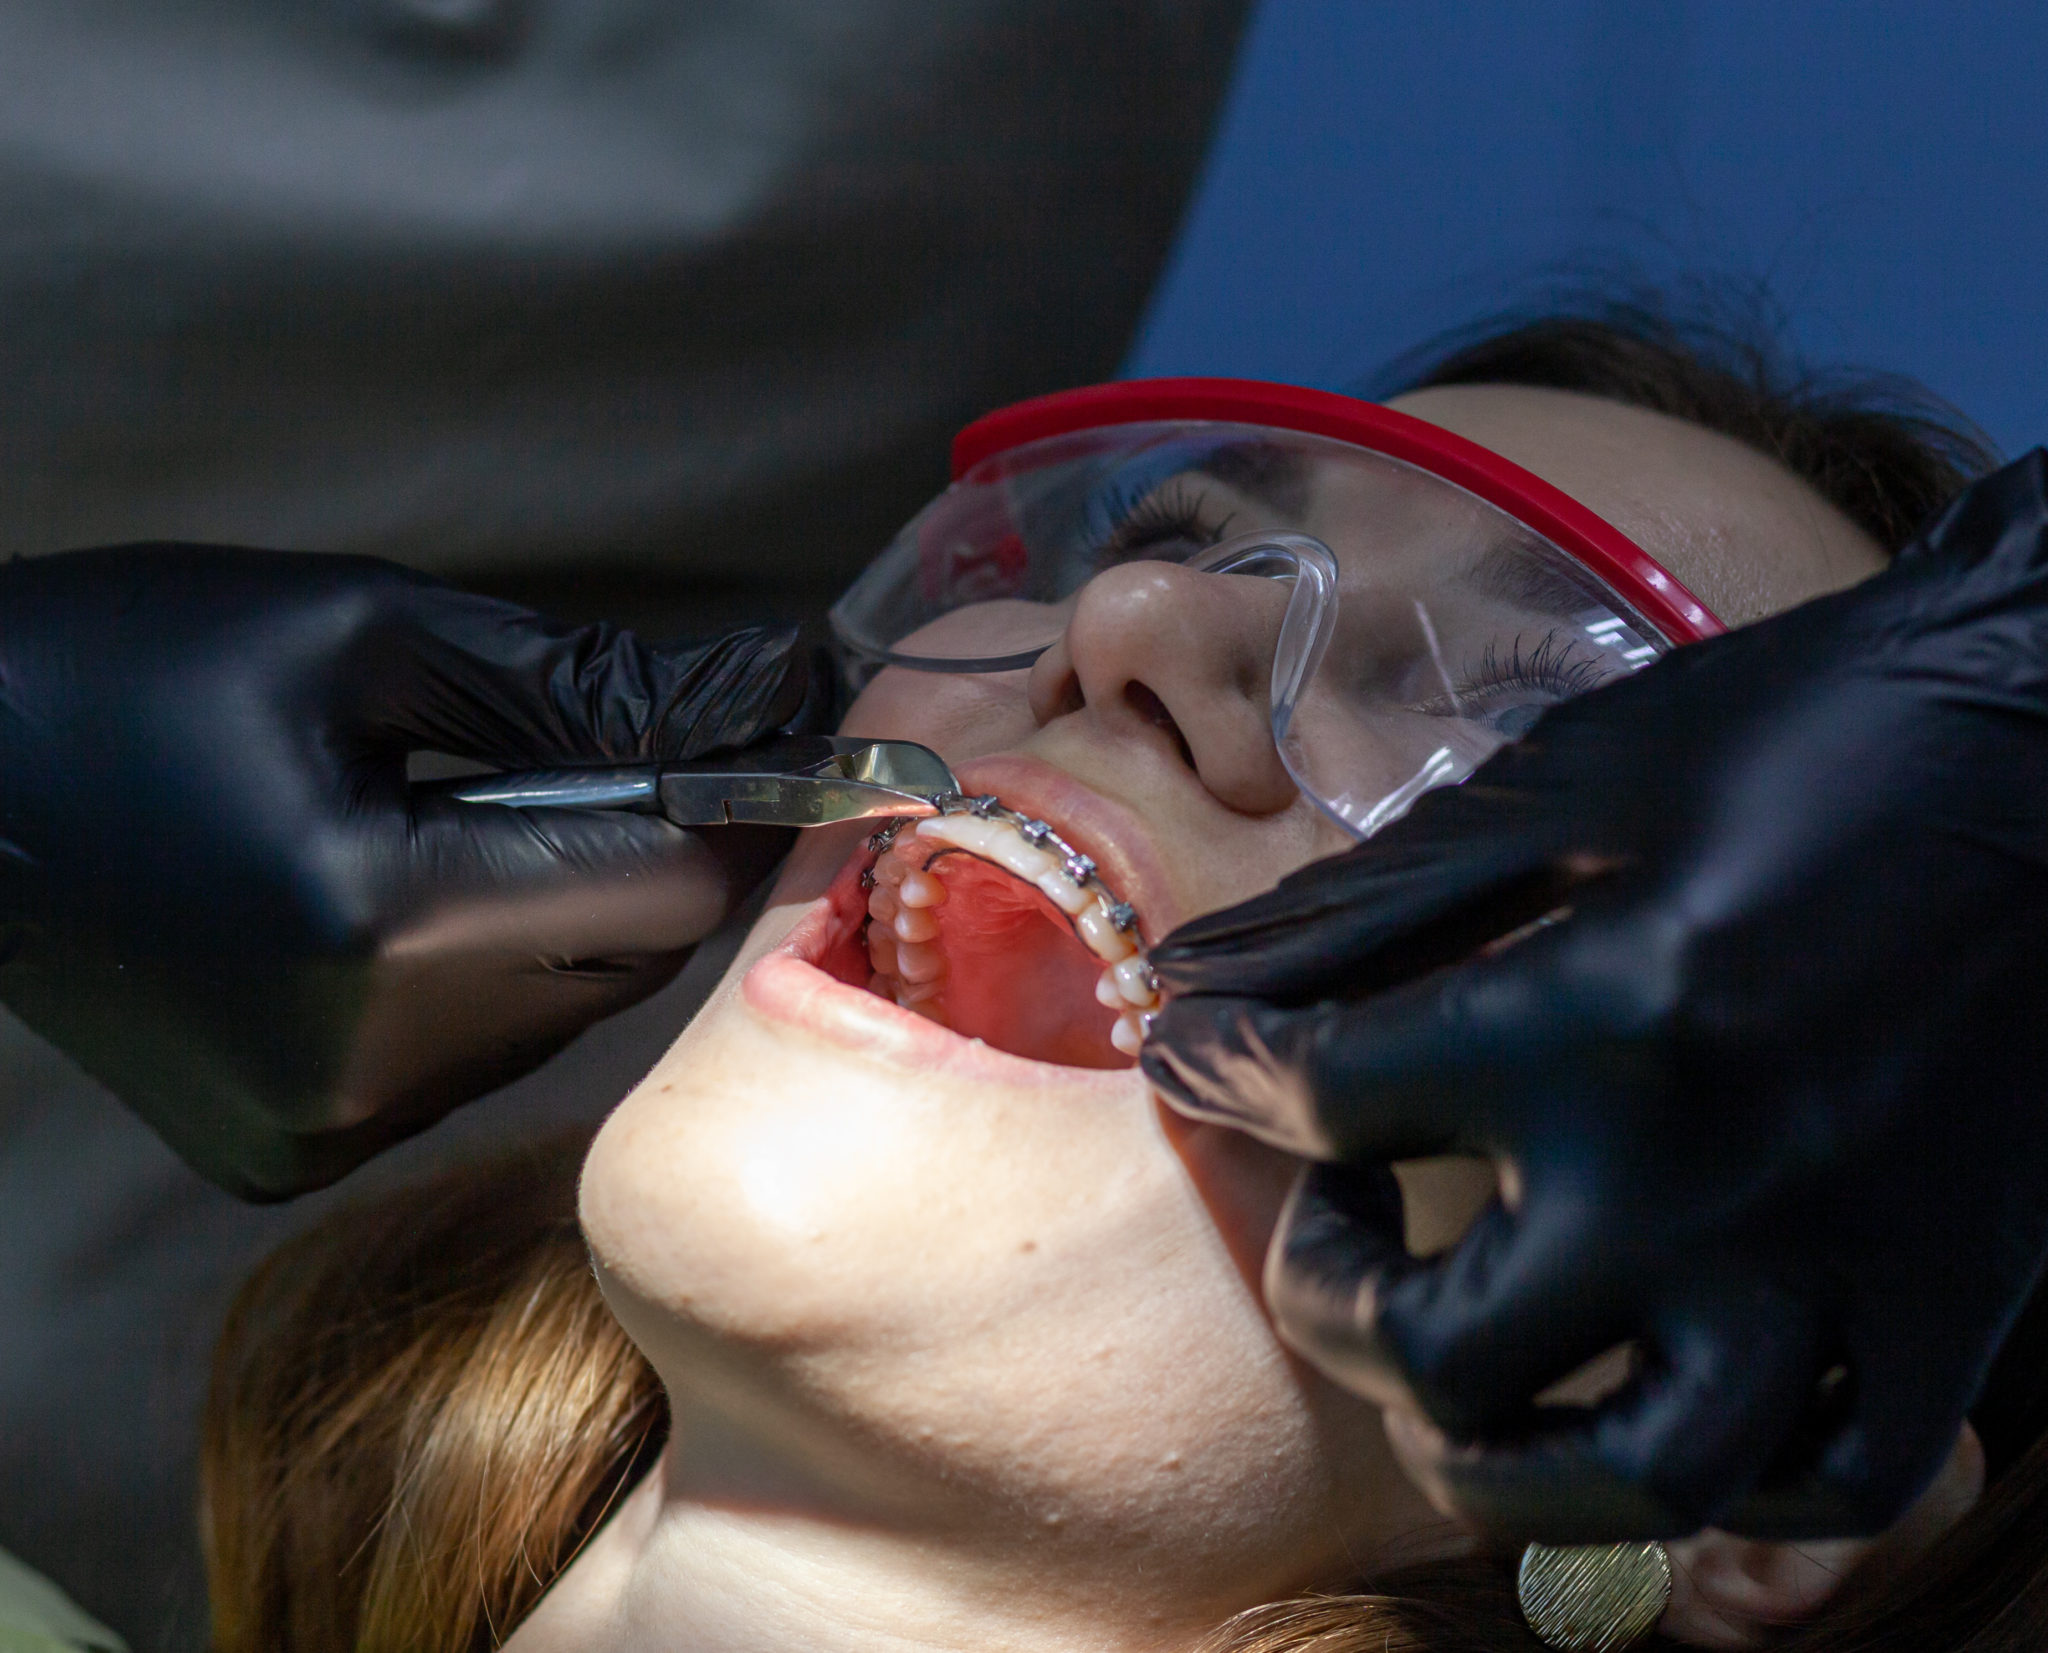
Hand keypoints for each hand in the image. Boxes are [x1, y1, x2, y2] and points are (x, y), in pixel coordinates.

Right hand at [0, 545, 811, 1198]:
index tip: (766, 744)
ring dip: (566, 919)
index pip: (665, 890)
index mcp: (380, 917)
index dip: (736, 812)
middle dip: (649, 856)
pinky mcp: (295, 1153)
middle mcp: (364, 1056)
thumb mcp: (367, 634)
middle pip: (626, 961)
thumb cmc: (139, 670)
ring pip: (559, 1017)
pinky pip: (470, 1061)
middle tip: (602, 764)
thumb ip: (588, 685)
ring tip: (463, 826)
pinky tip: (401, 908)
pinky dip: (485, 982)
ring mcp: (327, 1124)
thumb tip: (770, 686)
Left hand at [1143, 453, 2047, 1542]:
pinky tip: (1644, 1385)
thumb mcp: (1557, 785)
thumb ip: (1360, 909)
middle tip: (1325, 1217)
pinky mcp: (1948, 1305)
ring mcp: (1839, 1269)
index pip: (1325, 1100)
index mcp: (1600, 1016)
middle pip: (1437, 1347)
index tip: (1197, 1061)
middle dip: (1324, 1291)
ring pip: (1629, 1476)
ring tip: (1452, 1373)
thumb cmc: (1795, 737)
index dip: (1223, 1075)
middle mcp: (1708, 1178)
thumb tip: (1191, 984)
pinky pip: (1819, 1479)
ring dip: (1497, 1452)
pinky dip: (1713, 1475)